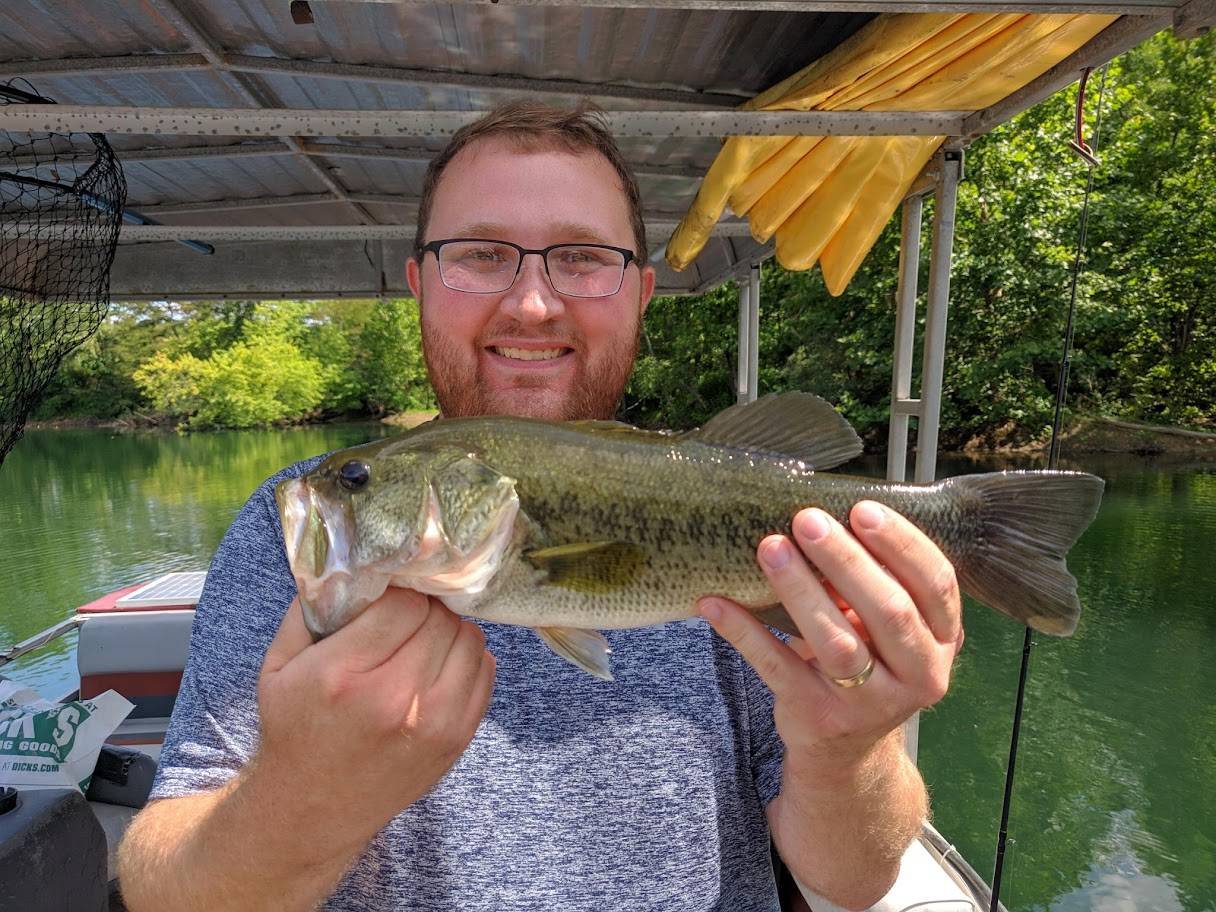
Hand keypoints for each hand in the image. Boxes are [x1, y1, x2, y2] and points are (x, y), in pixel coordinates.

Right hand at [253, 589, 495, 848]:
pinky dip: (467, 658)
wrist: (311, 811)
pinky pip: (485, 670)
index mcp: (344, 675)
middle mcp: (394, 700)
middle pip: (440, 618)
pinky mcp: (457, 739)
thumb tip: (352, 558)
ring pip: (469, 639)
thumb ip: (311, 607)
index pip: (404, 603)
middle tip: (405, 617)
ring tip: (421, 640)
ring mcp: (433, 723)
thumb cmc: (294, 728)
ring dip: (449, 630)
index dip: (398, 593)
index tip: (386, 599)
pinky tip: (438, 665)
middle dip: (424, 608)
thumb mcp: (279, 664)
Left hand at [700, 501, 963, 770]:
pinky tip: (714, 603)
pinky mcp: (818, 717)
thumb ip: (874, 580)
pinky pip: (777, 667)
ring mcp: (869, 703)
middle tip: (807, 519)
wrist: (845, 748)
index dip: (901, 545)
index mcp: (942, 639)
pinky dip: (744, 632)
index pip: (936, 584)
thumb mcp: (887, 627)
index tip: (862, 509)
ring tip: (770, 548)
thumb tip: (823, 514)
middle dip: (846, 560)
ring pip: (837, 643)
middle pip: (889, 611)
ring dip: (800, 590)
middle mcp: (918, 676)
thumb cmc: (867, 660)